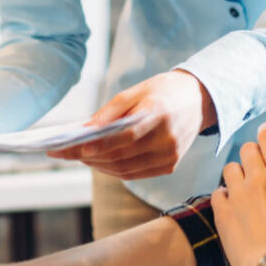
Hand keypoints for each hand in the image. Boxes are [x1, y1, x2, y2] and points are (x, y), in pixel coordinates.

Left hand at [51, 70, 215, 179]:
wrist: (199, 100)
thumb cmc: (163, 91)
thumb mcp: (136, 91)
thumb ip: (111, 111)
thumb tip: (85, 130)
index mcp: (160, 114)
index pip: (125, 136)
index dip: (100, 145)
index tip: (75, 149)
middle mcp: (167, 139)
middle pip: (122, 156)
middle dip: (90, 157)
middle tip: (66, 153)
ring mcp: (170, 156)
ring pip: (126, 170)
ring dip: (100, 166)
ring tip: (79, 157)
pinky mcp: (170, 166)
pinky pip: (136, 174)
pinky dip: (115, 170)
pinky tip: (100, 162)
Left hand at [212, 124, 265, 265]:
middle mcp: (260, 180)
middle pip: (247, 149)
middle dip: (252, 157)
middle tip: (258, 172)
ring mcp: (239, 195)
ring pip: (230, 168)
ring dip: (237, 176)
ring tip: (245, 192)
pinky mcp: (222, 213)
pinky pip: (217, 193)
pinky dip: (224, 198)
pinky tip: (232, 209)